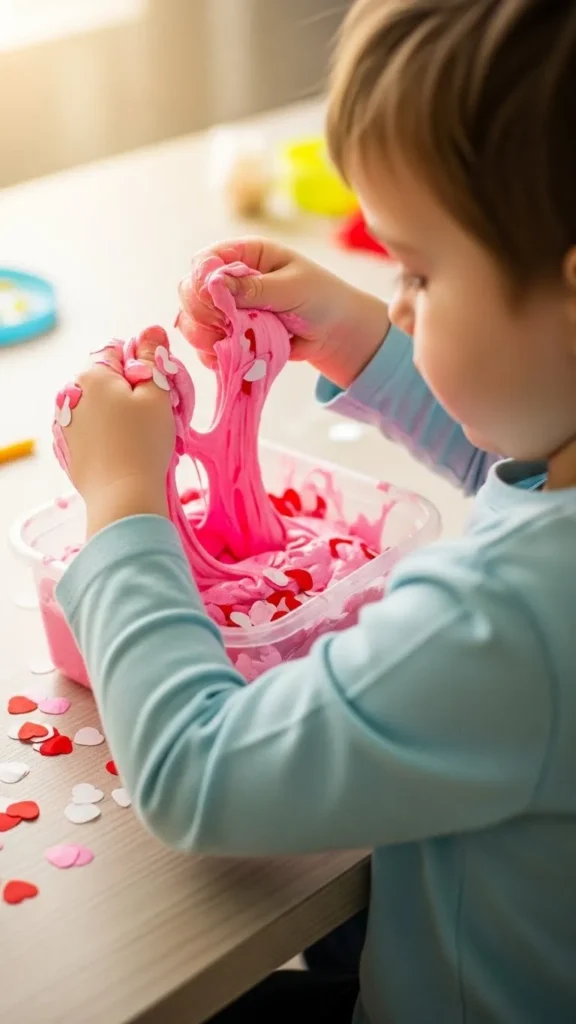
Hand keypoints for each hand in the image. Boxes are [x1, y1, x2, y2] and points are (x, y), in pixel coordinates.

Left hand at [60, 328, 174, 536]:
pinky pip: (94, 429)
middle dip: (132, 391)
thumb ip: (153, 358)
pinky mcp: (69, 448)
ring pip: (102, 405)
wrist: (123, 497)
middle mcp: (70, 394)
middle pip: (108, 379)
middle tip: (156, 417)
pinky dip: (110, 434)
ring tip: (142, 438)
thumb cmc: (144, 443)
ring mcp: (66, 423)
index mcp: (90, 374)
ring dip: (122, 413)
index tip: (159, 391)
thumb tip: (152, 329)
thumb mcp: (156, 394)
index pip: (120, 351)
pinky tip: (126, 452)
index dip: (144, 367)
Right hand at [176, 238, 388, 388]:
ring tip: (232, 343)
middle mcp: (229, 281)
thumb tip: (217, 284)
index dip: (201, 281)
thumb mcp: (293, 287)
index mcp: (245, 256)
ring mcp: (226, 310)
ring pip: (192, 322)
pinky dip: (213, 355)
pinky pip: (205, 347)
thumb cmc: (321, 299)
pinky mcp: (228, 336)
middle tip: (227, 326)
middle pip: (190, 292)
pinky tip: (231, 357)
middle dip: (202, 313)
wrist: (334, 333)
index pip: (204, 261)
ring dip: (205, 336)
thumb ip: (256, 287)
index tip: (215, 302)